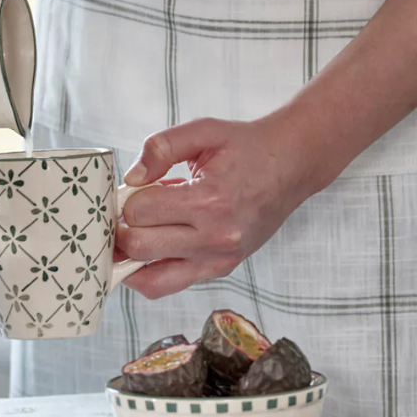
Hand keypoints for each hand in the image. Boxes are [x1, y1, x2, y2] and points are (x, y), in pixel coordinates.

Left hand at [114, 115, 312, 299]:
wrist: (292, 166)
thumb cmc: (247, 148)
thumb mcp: (204, 131)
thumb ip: (162, 147)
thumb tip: (132, 177)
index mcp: (209, 200)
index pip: (140, 211)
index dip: (128, 198)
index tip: (134, 189)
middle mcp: (215, 237)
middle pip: (140, 247)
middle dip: (124, 227)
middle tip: (129, 211)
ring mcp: (219, 259)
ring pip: (150, 280)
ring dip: (131, 257)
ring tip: (133, 234)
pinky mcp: (221, 269)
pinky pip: (170, 286)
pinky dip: (150, 271)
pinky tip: (152, 247)